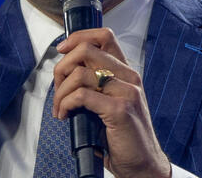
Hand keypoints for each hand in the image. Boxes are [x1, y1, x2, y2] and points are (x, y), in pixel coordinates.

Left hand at [53, 28, 171, 177]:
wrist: (144, 165)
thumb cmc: (124, 137)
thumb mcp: (111, 103)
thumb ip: (96, 85)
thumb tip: (65, 73)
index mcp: (126, 72)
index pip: (103, 37)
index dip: (78, 37)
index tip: (62, 49)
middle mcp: (129, 77)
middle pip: (86, 50)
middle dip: (62, 67)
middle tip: (57, 89)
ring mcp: (127, 92)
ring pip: (80, 73)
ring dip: (61, 91)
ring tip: (60, 108)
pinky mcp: (120, 109)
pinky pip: (82, 95)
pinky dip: (66, 104)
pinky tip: (65, 115)